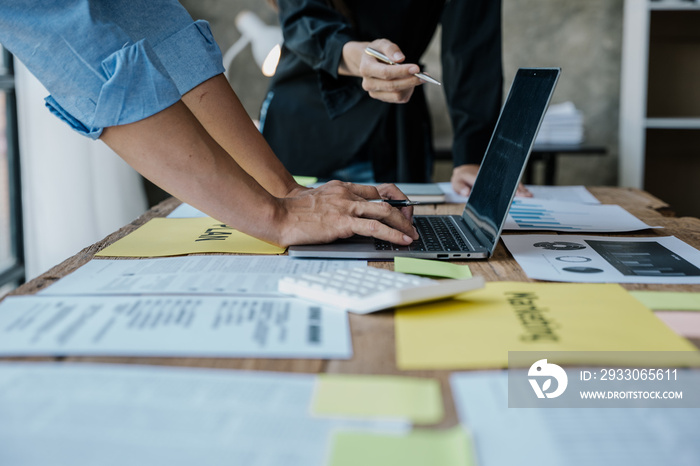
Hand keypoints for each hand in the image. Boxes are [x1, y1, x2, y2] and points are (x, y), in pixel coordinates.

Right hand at [275, 180, 418, 246]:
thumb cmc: (293, 212)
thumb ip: (335, 204)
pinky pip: (375, 227)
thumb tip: (348, 218)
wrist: (278, 215)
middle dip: (403, 214)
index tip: (401, 209)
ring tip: (412, 235)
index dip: (393, 199)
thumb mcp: (318, 200)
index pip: (376, 190)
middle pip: (385, 199)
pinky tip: (401, 240)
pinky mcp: (343, 222)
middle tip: (410, 225)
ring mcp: (346, 207)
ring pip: (385, 211)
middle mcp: (347, 194)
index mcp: (342, 187)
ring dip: (402, 225)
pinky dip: (392, 234)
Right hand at [340, 39, 421, 103]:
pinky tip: (410, 82)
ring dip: (410, 86)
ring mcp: (374, 93)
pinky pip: (399, 99)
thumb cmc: (377, 52)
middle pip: (392, 86)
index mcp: (365, 68)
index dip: (402, 71)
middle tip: (424, 75)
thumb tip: (400, 59)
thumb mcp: (382, 44)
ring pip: (397, 95)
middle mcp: (368, 83)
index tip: (416, 68)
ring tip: (417, 77)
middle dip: (410, 81)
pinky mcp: (382, 98)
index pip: (385, 73)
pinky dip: (409, 91)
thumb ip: (391, 49)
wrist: (369, 62)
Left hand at [451, 164, 532, 197]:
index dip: (502, 189)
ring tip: (528, 195)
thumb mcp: (456, 182)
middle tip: (525, 195)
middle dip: (515, 189)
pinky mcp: (500, 178)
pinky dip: (517, 187)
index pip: (492, 184)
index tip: (510, 194)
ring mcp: (496, 177)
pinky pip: (509, 182)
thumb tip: (466, 193)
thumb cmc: (462, 177)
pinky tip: (525, 193)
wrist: (466, 168)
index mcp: (480, 177)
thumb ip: (460, 188)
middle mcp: (491, 176)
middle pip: (505, 182)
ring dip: (519, 188)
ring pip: (509, 182)